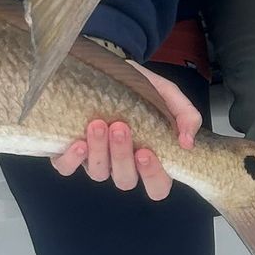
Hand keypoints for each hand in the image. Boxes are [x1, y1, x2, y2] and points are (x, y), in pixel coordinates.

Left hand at [51, 64, 199, 200]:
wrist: (108, 67)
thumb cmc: (140, 87)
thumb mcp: (168, 94)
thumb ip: (186, 115)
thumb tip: (187, 142)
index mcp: (150, 157)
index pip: (157, 186)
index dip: (153, 177)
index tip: (146, 152)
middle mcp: (123, 164)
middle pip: (125, 180)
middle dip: (122, 156)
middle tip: (120, 127)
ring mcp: (96, 161)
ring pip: (98, 173)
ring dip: (99, 151)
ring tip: (98, 124)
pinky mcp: (70, 154)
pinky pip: (67, 168)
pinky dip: (72, 160)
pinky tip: (78, 143)